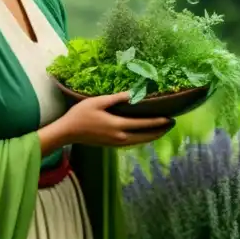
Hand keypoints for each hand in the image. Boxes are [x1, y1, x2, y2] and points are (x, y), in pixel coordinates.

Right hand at [57, 92, 172, 148]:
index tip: (171, 118)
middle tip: (172, 124)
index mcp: (118, 125)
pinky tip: (145, 134)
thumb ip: (116, 98)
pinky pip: (133, 142)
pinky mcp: (112, 144)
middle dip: (160, 131)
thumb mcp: (97, 102)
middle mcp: (120, 137)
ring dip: (152, 136)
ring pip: (140, 142)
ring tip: (162, 130)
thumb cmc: (80, 114)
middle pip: (146, 136)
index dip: (159, 122)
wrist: (68, 132)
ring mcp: (116, 143)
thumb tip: (133, 93)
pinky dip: (142, 138)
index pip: (144, 124)